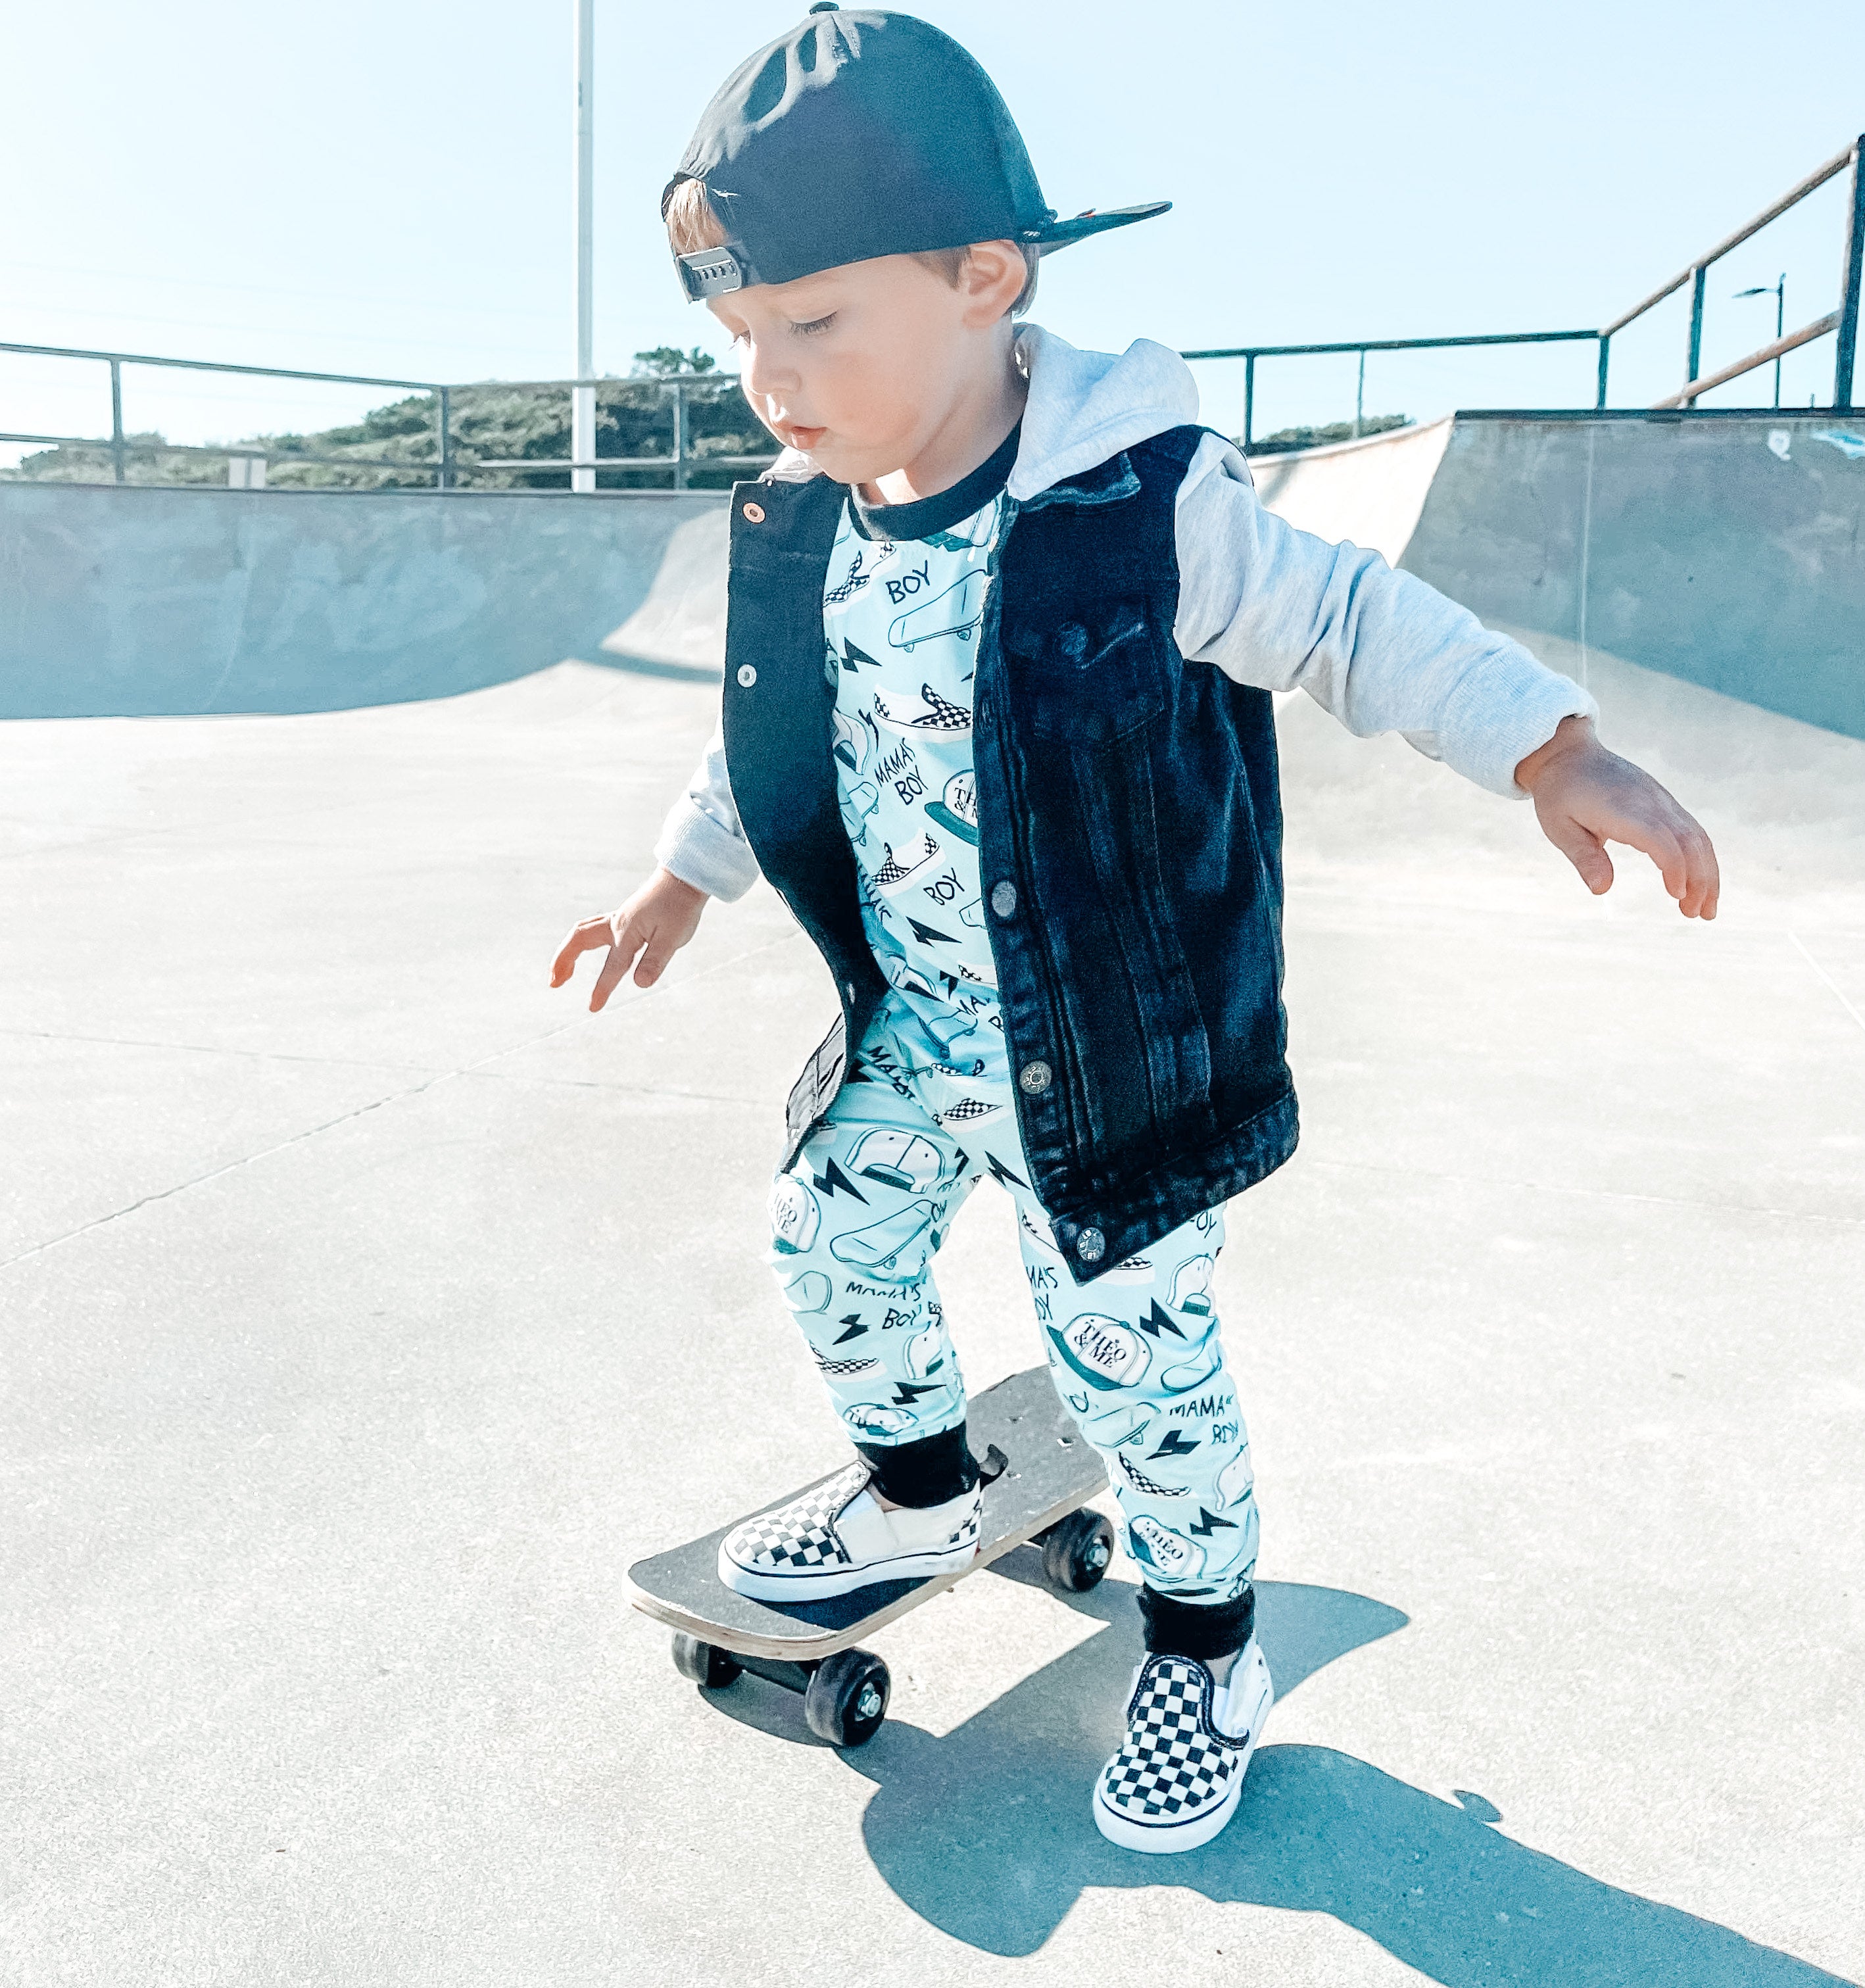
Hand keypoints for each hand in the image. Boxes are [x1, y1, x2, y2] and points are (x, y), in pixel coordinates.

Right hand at [549, 868, 708, 1009]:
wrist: (684, 879)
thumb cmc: (680, 907)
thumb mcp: (673, 938)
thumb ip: (655, 961)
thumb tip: (640, 984)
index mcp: (627, 932)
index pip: (613, 966)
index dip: (602, 988)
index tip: (593, 1008)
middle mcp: (617, 925)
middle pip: (579, 939)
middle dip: (562, 961)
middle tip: (554, 983)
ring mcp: (618, 919)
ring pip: (582, 932)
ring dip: (567, 951)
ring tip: (561, 973)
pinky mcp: (623, 917)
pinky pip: (592, 928)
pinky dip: (580, 941)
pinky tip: (583, 951)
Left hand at [1515, 716, 1718, 918]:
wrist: (1569, 754)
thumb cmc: (1560, 794)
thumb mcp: (1559, 828)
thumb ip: (1584, 857)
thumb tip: (1601, 890)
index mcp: (1624, 809)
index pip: (1661, 840)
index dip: (1674, 868)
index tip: (1676, 896)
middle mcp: (1651, 802)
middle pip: (1691, 841)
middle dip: (1702, 880)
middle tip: (1697, 916)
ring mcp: (1662, 800)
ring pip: (1698, 837)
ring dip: (1708, 874)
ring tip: (1704, 910)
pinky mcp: (1665, 803)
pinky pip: (1692, 831)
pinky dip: (1700, 859)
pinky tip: (1696, 884)